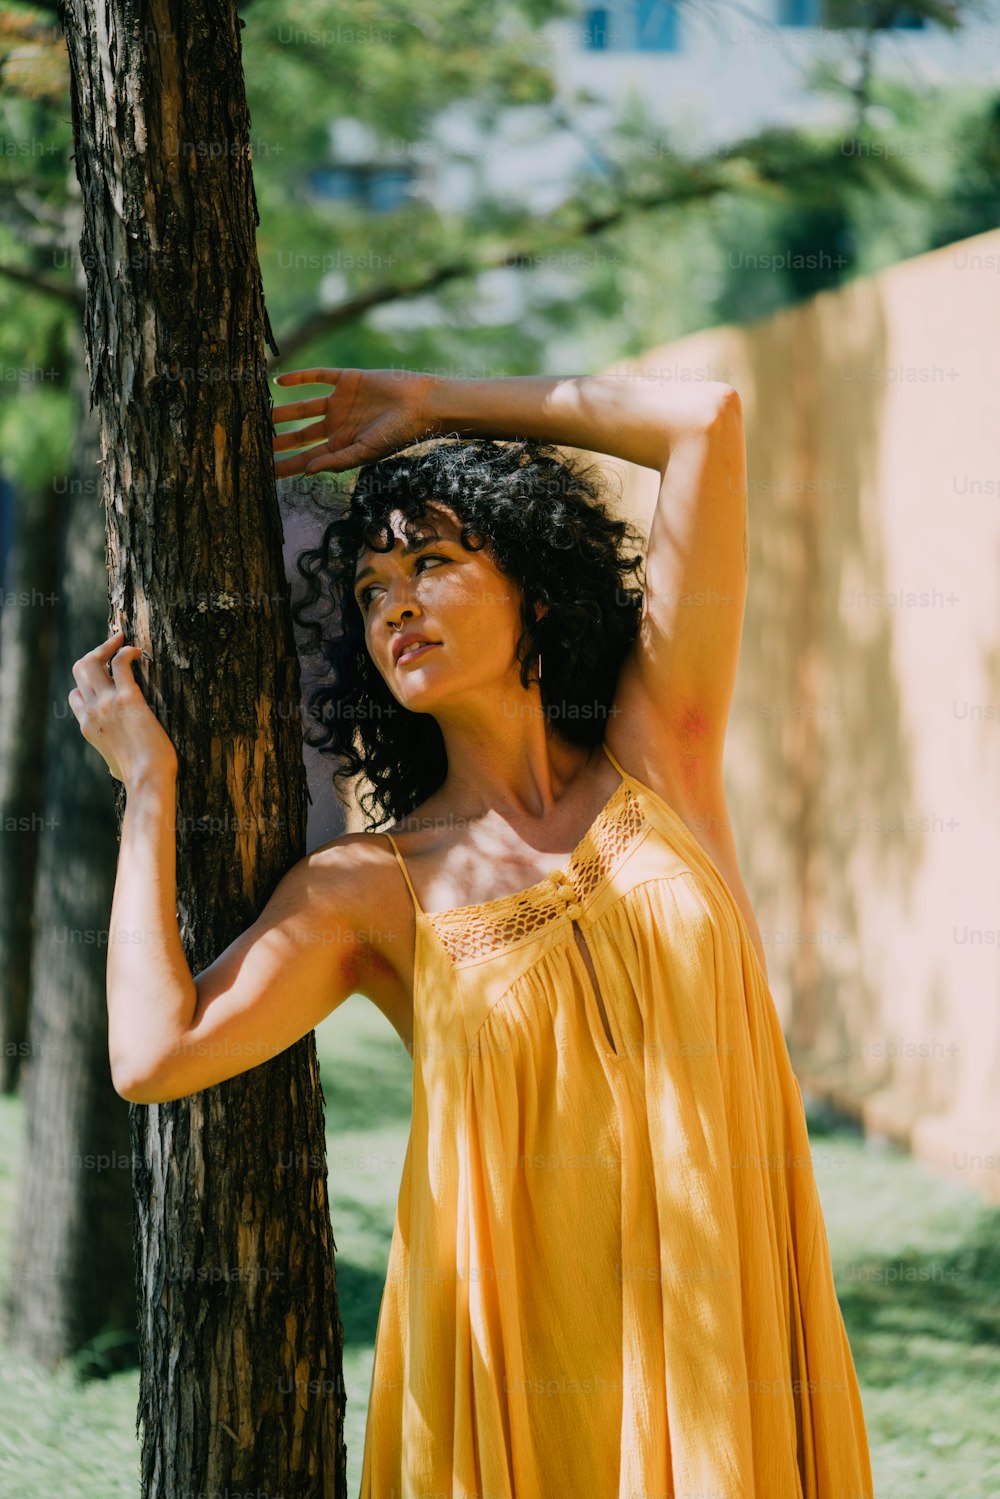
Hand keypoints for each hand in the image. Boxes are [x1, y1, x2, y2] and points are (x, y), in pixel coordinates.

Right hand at [68, 629, 178, 786]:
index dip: (88, 683)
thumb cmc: (138, 777)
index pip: (75, 695)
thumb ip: (113, 757)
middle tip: (112, 645)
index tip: (107, 676)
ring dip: (107, 645)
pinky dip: (126, 652)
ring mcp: (106, 704)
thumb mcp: (115, 767)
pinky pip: (120, 663)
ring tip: (122, 640)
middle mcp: (91, 712)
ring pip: (92, 661)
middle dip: (95, 653)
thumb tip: (118, 766)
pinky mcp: (127, 698)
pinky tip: (138, 653)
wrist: (147, 778)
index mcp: (87, 728)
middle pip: (79, 670)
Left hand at [271, 366, 435, 477]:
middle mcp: (337, 425)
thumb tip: (307, 471)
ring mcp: (340, 402)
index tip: (264, 471)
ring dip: (282, 410)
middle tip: (252, 442)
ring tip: (258, 413)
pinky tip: (279, 379)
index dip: (286, 464)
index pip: (307, 457)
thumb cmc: (398, 434)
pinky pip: (318, 377)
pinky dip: (299, 377)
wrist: (420, 404)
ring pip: (303, 407)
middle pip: (300, 434)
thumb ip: (336, 461)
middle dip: (278, 440)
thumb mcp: (366, 451)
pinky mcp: (346, 380)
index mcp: (342, 446)